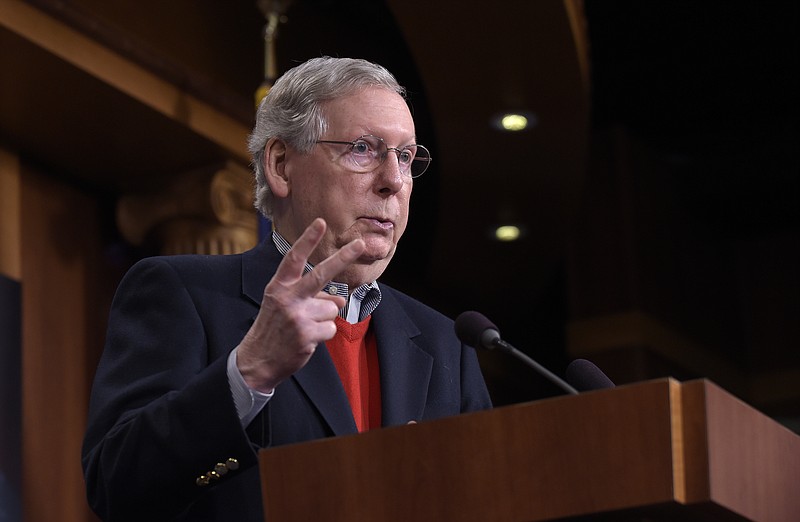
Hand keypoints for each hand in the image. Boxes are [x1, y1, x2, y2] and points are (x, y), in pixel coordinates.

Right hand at [237, 218, 364, 391]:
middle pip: (321, 274)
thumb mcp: (285, 305)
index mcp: (279, 286)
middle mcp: (287, 298)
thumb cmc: (274, 328)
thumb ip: (312, 296)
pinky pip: (331, 328)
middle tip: (361, 244)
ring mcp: (297, 316)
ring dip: (324, 318)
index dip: (307, 240)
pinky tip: (307, 339)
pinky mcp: (306, 335)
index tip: (320, 222)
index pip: (294, 258)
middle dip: (343, 256)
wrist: (257, 360)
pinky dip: (324, 334)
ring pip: (332, 308)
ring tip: (305, 327)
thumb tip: (341, 298)